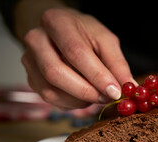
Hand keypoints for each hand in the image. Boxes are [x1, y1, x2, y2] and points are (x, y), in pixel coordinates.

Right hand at [21, 8, 136, 109]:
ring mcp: (29, 61)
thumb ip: (117, 63)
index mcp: (57, 22)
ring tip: (98, 96)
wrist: (60, 32)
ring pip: (51, 91)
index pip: (75, 52)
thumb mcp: (105, 40)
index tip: (114, 91)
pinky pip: (50, 99)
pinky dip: (71, 103)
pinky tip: (84, 97)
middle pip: (56, 73)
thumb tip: (128, 86)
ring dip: (80, 100)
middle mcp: (36, 40)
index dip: (96, 75)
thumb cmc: (84, 34)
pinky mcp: (31, 78)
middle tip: (107, 97)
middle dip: (86, 91)